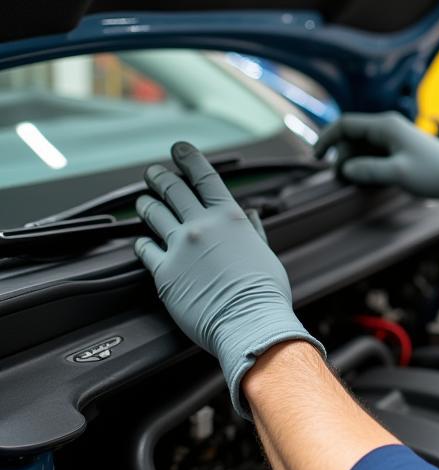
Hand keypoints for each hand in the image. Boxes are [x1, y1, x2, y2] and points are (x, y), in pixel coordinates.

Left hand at [134, 141, 325, 418]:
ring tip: (143, 202)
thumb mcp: (265, 252)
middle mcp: (201, 226)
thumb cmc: (264, 291)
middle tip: (153, 173)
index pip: (205, 178)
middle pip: (173, 191)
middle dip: (160, 177)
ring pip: (154, 215)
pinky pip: (145, 250)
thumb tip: (250, 213)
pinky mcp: (164, 272)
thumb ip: (253, 230)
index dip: (189, 159)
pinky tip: (142, 243)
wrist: (248, 321)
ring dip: (147, 205)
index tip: (179, 149)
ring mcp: (180, 247)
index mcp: (229, 217)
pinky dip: (143, 243)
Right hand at [313, 112, 438, 217]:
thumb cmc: (434, 173)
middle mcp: (388, 128)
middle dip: (342, 156)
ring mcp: (394, 140)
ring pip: (361, 148)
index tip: (316, 158)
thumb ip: (368, 170)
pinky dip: (367, 167)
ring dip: (355, 163)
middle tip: (345, 179)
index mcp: (386, 125)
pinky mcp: (399, 152)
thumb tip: (346, 169)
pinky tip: (373, 180)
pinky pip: (373, 156)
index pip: (345, 124)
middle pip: (351, 137)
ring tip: (361, 182)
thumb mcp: (398, 173)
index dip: (326, 139)